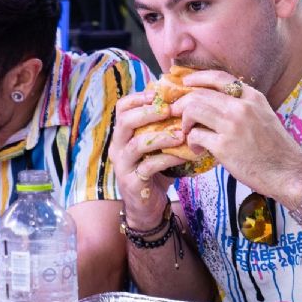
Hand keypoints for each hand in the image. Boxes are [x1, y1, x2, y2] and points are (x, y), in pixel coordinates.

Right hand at [108, 90, 185, 227]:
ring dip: (162, 137)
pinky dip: (168, 159)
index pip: (121, 108)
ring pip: (137, 144)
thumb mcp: (157, 146)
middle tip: (170, 110)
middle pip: (125, 122)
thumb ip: (163, 127)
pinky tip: (183, 156)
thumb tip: (183, 102)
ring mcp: (123, 166)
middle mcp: (118, 147)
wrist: (147, 207)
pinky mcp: (133, 182)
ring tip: (181, 135)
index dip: (138, 98)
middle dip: (148, 113)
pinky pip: (149, 166)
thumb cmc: (155, 171)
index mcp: (123, 135)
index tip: (159, 94)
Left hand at [173, 70, 301, 198]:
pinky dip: (192, 141)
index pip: (219, 77)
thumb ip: (243, 106)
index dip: (197, 77)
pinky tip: (198, 149)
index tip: (186, 82)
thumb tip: (216, 103)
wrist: (288, 171)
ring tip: (187, 132)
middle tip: (177, 112)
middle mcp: (242, 107)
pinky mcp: (224, 146)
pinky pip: (196, 135)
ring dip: (185, 121)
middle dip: (183, 103)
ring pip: (193, 110)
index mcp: (252, 97)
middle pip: (200, 93)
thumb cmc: (275, 148)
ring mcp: (232, 126)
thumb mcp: (263, 115)